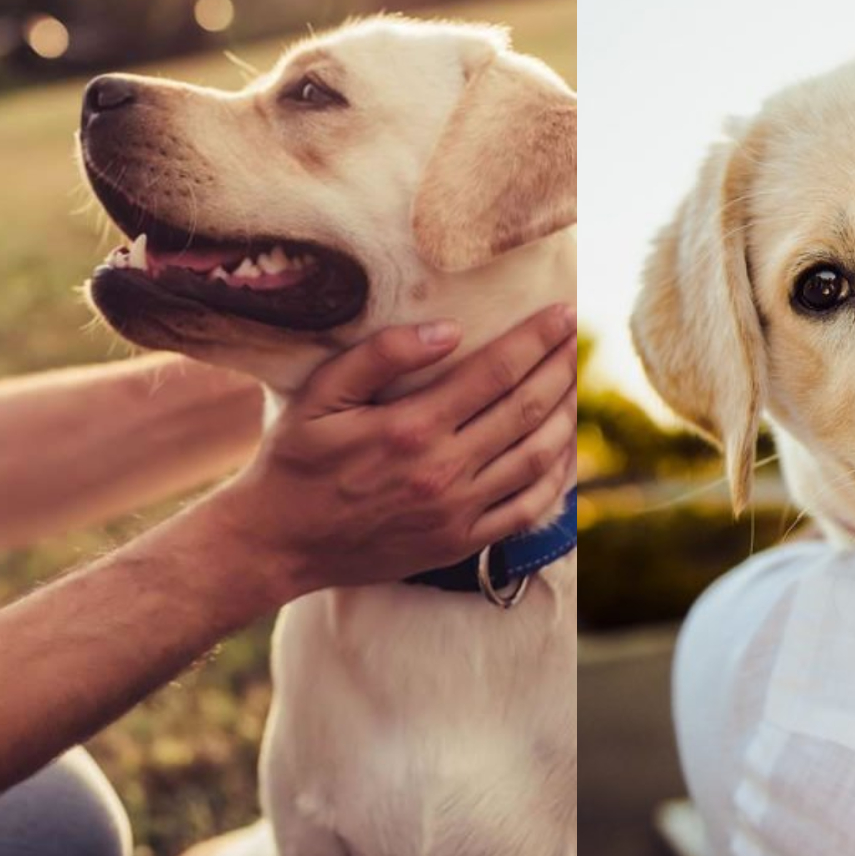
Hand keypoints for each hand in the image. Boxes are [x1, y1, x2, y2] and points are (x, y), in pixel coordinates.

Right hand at [210, 304, 577, 599]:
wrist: (278, 544)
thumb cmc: (295, 460)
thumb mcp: (321, 395)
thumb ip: (381, 356)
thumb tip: (449, 330)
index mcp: (411, 428)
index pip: (496, 372)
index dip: (536, 338)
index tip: (562, 312)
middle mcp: (443, 471)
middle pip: (527, 410)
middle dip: (560, 368)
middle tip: (576, 337)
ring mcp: (457, 512)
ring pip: (537, 457)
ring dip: (566, 416)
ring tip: (575, 383)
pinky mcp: (459, 542)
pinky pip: (527, 509)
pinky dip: (556, 476)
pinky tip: (564, 449)